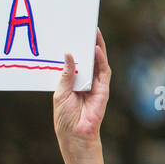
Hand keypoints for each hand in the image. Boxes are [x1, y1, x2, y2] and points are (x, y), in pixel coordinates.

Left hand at [53, 28, 109, 163]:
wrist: (74, 136)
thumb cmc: (64, 118)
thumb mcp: (60, 93)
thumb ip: (66, 74)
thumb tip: (68, 55)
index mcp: (73, 82)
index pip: (76, 61)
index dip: (76, 48)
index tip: (73, 33)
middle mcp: (85, 81)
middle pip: (88, 59)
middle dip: (88, 43)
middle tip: (86, 27)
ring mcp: (95, 85)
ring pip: (98, 62)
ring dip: (97, 47)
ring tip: (93, 33)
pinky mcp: (103, 90)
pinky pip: (104, 72)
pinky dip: (101, 60)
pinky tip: (96, 50)